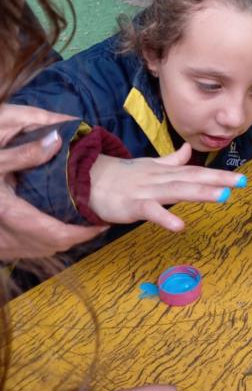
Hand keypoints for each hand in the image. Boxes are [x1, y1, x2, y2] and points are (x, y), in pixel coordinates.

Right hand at [0, 104, 106, 259]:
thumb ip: (25, 151)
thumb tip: (58, 139)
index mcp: (7, 213)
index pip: (56, 235)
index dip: (84, 233)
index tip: (103, 222)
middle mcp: (3, 236)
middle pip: (51, 246)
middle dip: (76, 236)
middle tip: (95, 218)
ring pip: (38, 251)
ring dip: (60, 239)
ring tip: (80, 220)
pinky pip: (25, 249)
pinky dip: (43, 240)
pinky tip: (52, 223)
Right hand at [89, 143, 246, 230]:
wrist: (88, 179)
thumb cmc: (122, 176)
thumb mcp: (150, 166)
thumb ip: (171, 160)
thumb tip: (189, 150)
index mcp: (166, 172)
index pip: (196, 172)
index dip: (219, 175)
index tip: (242, 178)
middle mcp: (160, 179)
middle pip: (192, 178)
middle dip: (218, 180)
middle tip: (241, 182)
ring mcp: (147, 191)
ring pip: (177, 191)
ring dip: (199, 193)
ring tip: (222, 197)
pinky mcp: (133, 205)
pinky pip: (151, 212)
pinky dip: (165, 218)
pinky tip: (181, 226)